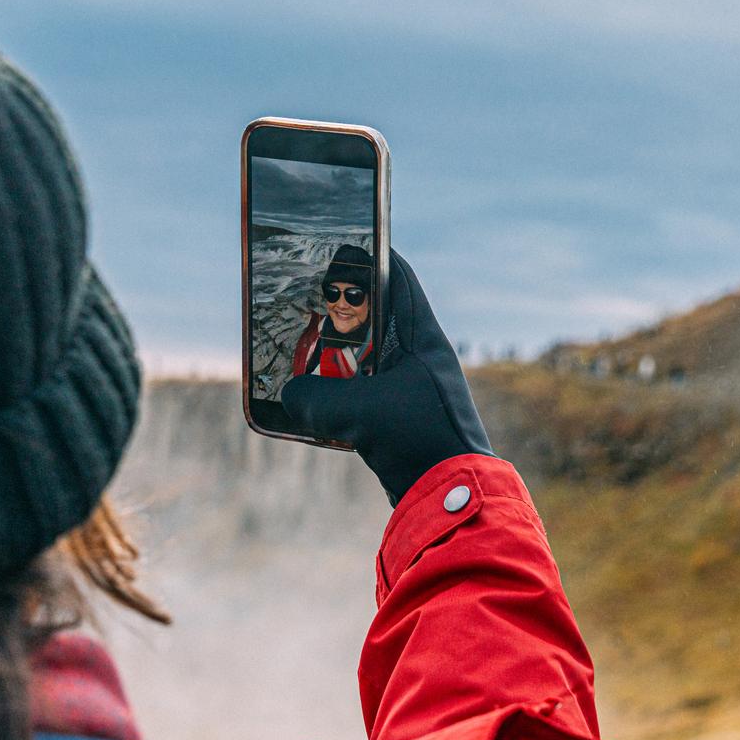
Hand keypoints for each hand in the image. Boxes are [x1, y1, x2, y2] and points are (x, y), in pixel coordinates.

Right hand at [282, 252, 491, 503]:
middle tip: (306, 298)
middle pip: (379, 316)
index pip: (399, 278)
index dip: (370, 256)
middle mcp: (423, 357)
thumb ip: (312, 396)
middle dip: (343, 308)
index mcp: (424, 338)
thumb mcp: (353, 412)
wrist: (450, 497)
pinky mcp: (406, 419)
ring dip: (340, 353)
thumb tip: (289, 392)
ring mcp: (416, 389)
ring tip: (304, 347)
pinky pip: (370, 391)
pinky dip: (346, 388)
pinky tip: (320, 395)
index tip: (341, 242)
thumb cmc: (415, 441)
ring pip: (372, 356)